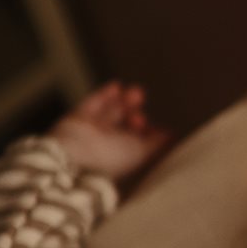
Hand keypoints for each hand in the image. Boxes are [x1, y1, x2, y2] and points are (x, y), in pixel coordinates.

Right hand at [49, 81, 170, 183]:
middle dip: (136, 115)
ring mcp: (92, 133)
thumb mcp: (142, 152)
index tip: (159, 127)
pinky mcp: (77, 119)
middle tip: (142, 111)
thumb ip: (157, 143)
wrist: (75, 156)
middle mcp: (108, 147)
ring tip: (137, 92)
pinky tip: (117, 86)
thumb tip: (171, 134)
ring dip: (125, 102)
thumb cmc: (111, 159)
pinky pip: (92, 104)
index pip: (138, 144)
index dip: (150, 133)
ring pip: (111, 113)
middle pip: (125, 127)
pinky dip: (105, 95)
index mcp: (123, 161)